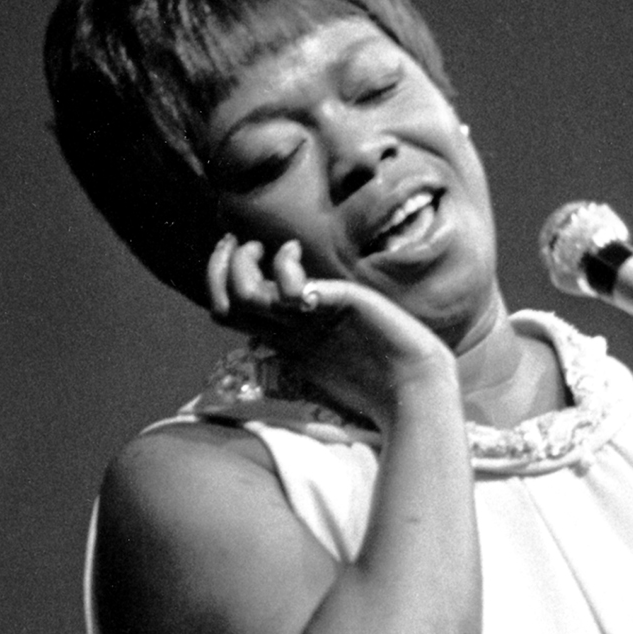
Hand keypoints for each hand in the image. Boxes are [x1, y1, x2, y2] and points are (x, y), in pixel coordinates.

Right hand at [207, 235, 456, 427]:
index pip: (226, 312)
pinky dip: (284, 266)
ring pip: (246, 295)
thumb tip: (292, 302)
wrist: (414, 389)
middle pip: (226, 303)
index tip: (234, 251)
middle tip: (241, 245)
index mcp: (285, 343)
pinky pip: (291, 290)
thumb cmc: (384, 375)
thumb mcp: (338, 345)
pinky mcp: (332, 310)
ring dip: (246, 262)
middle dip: (221, 266)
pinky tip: (296, 252)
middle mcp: (288, 335)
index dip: (218, 281)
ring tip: (272, 250)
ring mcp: (306, 326)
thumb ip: (310, 328)